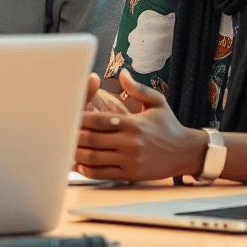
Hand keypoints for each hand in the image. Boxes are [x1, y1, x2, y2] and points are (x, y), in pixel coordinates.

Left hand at [74, 70, 206, 180]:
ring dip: (76, 154)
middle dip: (73, 136)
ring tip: (64, 148)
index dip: (79, 119)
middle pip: (92, 139)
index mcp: (133, 123)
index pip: (98, 121)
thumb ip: (137, 88)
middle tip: (59, 132)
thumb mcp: (157, 102)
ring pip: (94, 158)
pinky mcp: (130, 174)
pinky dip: (88, 170)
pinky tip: (78, 164)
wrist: (187, 152)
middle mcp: (130, 143)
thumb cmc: (169, 125)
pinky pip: (103, 174)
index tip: (68, 116)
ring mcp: (130, 160)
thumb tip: (123, 72)